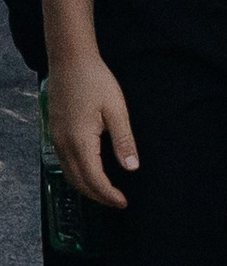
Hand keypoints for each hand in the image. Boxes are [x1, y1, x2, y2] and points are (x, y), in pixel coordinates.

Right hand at [48, 49, 136, 208]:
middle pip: (78, 181)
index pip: (94, 178)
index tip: (123, 203)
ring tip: (106, 193)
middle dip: (98, 196)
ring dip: (87, 187)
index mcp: (80, 141)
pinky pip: (65, 163)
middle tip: (117, 203)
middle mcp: (63, 145)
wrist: (70, 62)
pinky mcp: (55, 133)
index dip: (108, 194)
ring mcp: (56, 140)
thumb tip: (131, 168)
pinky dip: (78, 175)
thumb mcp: (116, 110)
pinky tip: (90, 174)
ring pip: (69, 174)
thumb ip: (123, 140)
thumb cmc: (96, 82)